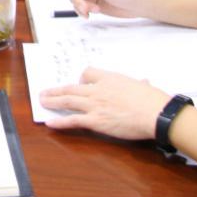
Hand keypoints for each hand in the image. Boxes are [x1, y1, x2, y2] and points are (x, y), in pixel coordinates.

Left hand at [39, 67, 171, 139]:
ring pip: (67, 101)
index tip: (80, 83)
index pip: (88, 72)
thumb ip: (139, 84)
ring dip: (52, 101)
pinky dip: (59, 122)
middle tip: (45, 91)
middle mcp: (98, 89)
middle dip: (56, 90)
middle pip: (71, 87)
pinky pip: (72, 120)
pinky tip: (50, 123)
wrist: (155, 113)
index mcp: (110, 78)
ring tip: (42, 101)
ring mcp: (95, 105)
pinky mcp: (95, 121)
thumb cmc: (153, 100)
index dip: (81, 79)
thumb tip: (143, 82)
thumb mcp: (143, 86)